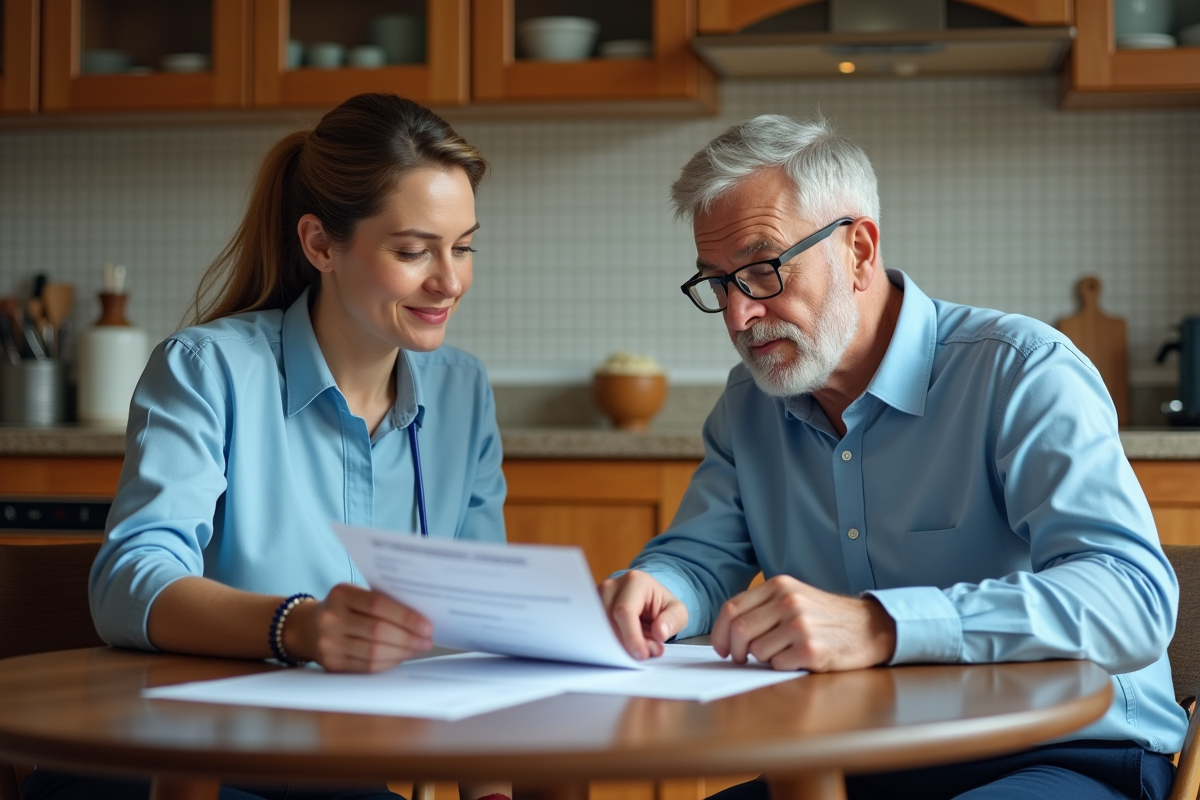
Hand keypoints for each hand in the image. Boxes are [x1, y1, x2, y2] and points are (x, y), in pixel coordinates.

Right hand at [284, 583, 432, 672]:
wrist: (308, 628)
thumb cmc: (344, 608)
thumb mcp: (357, 595)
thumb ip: (382, 601)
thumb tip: (421, 617)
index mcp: (341, 594)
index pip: (378, 604)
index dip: (406, 617)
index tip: (427, 625)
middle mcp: (331, 618)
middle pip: (378, 631)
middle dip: (408, 638)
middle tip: (427, 640)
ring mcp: (328, 643)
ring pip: (374, 653)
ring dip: (402, 652)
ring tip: (417, 648)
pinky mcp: (331, 664)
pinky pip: (366, 667)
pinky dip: (388, 662)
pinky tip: (400, 656)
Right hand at [598, 570, 688, 659]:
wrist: (648, 599)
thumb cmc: (661, 605)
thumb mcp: (678, 611)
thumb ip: (672, 621)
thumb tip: (660, 633)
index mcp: (634, 580)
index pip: (625, 610)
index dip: (631, 636)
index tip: (641, 655)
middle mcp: (611, 586)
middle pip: (609, 621)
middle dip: (626, 643)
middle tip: (644, 654)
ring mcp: (598, 597)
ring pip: (600, 628)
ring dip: (619, 644)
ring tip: (639, 647)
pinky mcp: (592, 609)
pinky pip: (596, 631)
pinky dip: (611, 642)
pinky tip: (625, 646)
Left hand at [711, 575, 895, 671]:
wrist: (870, 627)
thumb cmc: (827, 616)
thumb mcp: (795, 598)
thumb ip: (763, 607)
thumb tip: (728, 630)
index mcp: (779, 586)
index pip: (732, 608)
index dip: (720, 632)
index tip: (721, 647)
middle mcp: (788, 602)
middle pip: (739, 631)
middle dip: (735, 651)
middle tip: (742, 658)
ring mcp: (800, 625)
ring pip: (757, 651)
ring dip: (764, 658)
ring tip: (784, 652)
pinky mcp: (811, 649)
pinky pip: (778, 664)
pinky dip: (783, 666)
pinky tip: (799, 658)